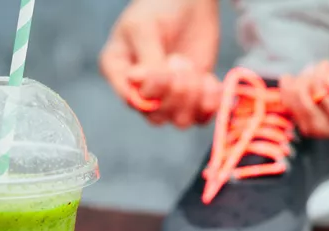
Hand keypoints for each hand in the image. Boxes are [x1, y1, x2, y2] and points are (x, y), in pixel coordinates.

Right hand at [99, 0, 221, 127]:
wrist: (189, 1)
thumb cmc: (158, 8)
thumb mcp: (145, 28)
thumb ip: (147, 59)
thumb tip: (143, 86)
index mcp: (118, 72)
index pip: (131, 100)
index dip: (152, 91)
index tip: (164, 64)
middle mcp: (140, 91)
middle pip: (157, 117)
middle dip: (176, 91)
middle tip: (179, 60)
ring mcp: (167, 97)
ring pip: (180, 121)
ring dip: (193, 97)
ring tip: (192, 67)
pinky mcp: (192, 98)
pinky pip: (202, 118)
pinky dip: (210, 103)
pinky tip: (209, 80)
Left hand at [280, 0, 328, 136]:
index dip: (315, 93)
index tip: (315, 67)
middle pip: (326, 127)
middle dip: (301, 103)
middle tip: (294, 76)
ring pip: (321, 127)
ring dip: (301, 105)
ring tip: (299, 76)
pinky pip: (325, 119)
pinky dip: (308, 104)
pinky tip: (309, 81)